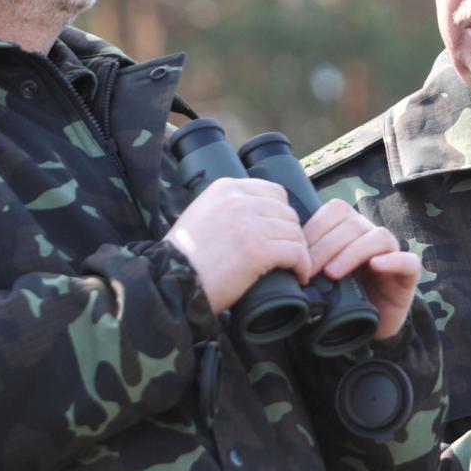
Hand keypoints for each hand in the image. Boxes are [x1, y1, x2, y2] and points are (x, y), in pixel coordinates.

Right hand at [166, 177, 310, 313]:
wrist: (169, 282)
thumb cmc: (183, 256)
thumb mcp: (200, 214)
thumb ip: (226, 206)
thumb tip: (254, 214)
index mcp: (226, 188)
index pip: (274, 191)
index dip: (282, 214)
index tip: (280, 232)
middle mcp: (239, 200)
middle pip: (287, 212)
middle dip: (291, 234)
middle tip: (288, 253)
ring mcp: (250, 224)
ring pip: (294, 233)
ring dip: (298, 251)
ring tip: (293, 267)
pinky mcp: (258, 250)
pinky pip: (296, 253)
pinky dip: (302, 266)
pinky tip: (298, 276)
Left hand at [303, 200, 421, 340]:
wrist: (369, 324)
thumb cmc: (340, 297)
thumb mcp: (319, 277)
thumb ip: (306, 261)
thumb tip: (281, 256)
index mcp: (349, 229)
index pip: (335, 212)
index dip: (315, 229)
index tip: (297, 254)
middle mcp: (371, 235)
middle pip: (353, 223)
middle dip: (327, 246)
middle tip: (309, 269)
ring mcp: (392, 252)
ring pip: (378, 237)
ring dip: (352, 252)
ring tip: (333, 274)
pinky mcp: (408, 274)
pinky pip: (408, 261)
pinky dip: (392, 260)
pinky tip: (376, 266)